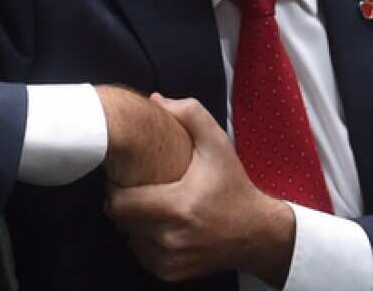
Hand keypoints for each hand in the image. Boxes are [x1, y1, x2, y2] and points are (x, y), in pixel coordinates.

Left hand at [105, 94, 295, 284]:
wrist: (255, 232)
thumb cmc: (233, 186)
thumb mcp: (218, 144)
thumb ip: (190, 114)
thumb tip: (155, 100)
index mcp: (179, 207)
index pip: (119, 203)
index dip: (116, 186)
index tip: (127, 174)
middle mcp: (171, 238)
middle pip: (119, 219)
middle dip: (123, 201)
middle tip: (137, 186)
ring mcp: (169, 260)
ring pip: (127, 236)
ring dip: (133, 221)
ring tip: (151, 204)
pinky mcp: (169, 272)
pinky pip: (139, 252)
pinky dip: (144, 238)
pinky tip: (161, 224)